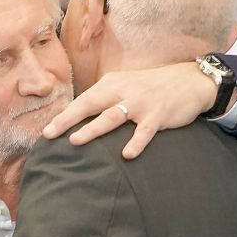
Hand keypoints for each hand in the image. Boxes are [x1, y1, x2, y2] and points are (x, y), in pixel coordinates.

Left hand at [43, 62, 217, 158]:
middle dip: (68, 119)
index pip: (84, 99)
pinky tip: (127, 155)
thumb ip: (106, 98)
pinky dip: (136, 142)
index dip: (65, 114)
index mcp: (113, 84)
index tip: (47, 130)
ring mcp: (141, 103)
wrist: (190, 81)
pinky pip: (145, 131)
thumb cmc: (152, 87)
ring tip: (76, 140)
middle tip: (50, 133)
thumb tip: (80, 117)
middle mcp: (124, 91)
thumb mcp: (127, 86)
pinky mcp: (159, 115)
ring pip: (112, 116)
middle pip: (91, 104)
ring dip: (93, 129)